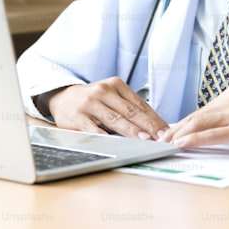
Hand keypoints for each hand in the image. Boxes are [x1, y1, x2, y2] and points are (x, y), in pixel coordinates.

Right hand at [46, 77, 169, 139]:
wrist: (62, 97)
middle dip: (148, 125)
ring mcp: (90, 104)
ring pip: (115, 119)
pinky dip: (107, 137)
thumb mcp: (111, 96)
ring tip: (145, 139)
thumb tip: (154, 125)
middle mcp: (103, 91)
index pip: (139, 104)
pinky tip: (117, 143)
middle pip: (130, 111)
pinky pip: (95, 129)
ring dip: (132, 130)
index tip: (166, 130)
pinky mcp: (78, 117)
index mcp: (115, 85)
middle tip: (161, 136)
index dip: (154, 118)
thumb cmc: (92, 100)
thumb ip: (129, 107)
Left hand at [160, 86, 228, 157]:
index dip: (181, 124)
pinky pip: (213, 134)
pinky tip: (181, 144)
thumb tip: (205, 134)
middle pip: (196, 116)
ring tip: (163, 144)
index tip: (166, 134)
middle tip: (157, 140)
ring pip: (200, 123)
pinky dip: (194, 139)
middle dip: (174, 129)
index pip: (200, 112)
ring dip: (178, 135)